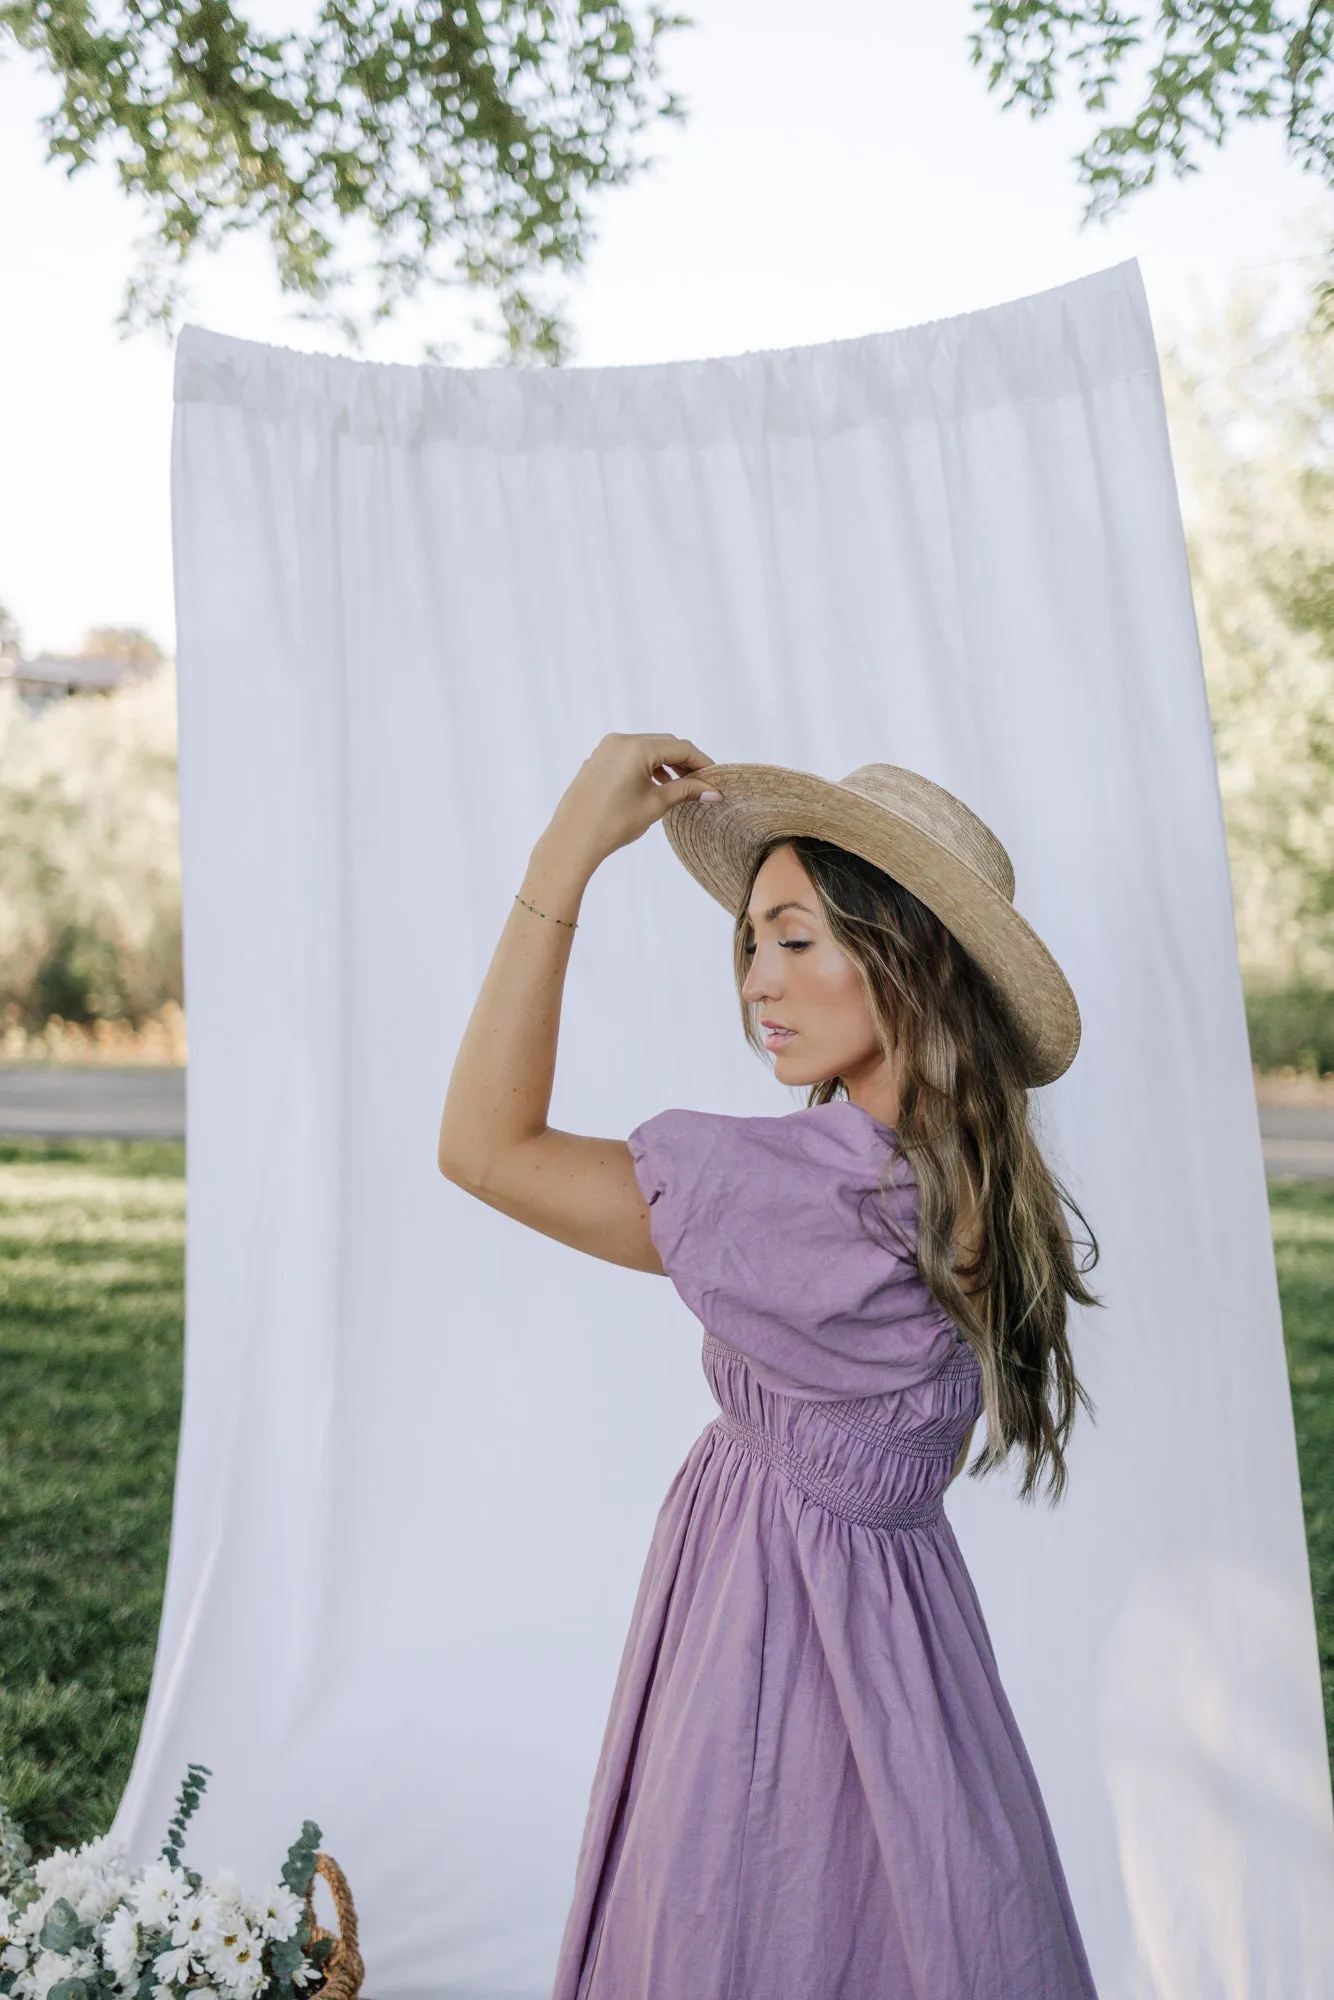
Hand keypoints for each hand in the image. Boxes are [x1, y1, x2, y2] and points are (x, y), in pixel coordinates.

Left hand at [542, 733, 720, 874]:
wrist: (573, 839)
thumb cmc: (614, 823)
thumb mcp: (655, 804)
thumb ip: (686, 790)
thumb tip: (713, 791)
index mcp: (637, 747)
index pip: (680, 748)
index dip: (702, 762)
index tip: (716, 779)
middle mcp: (620, 740)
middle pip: (664, 744)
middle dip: (685, 762)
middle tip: (701, 783)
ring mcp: (606, 749)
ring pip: (646, 748)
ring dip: (666, 763)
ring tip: (680, 785)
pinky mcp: (597, 760)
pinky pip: (629, 755)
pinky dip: (647, 765)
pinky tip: (655, 784)